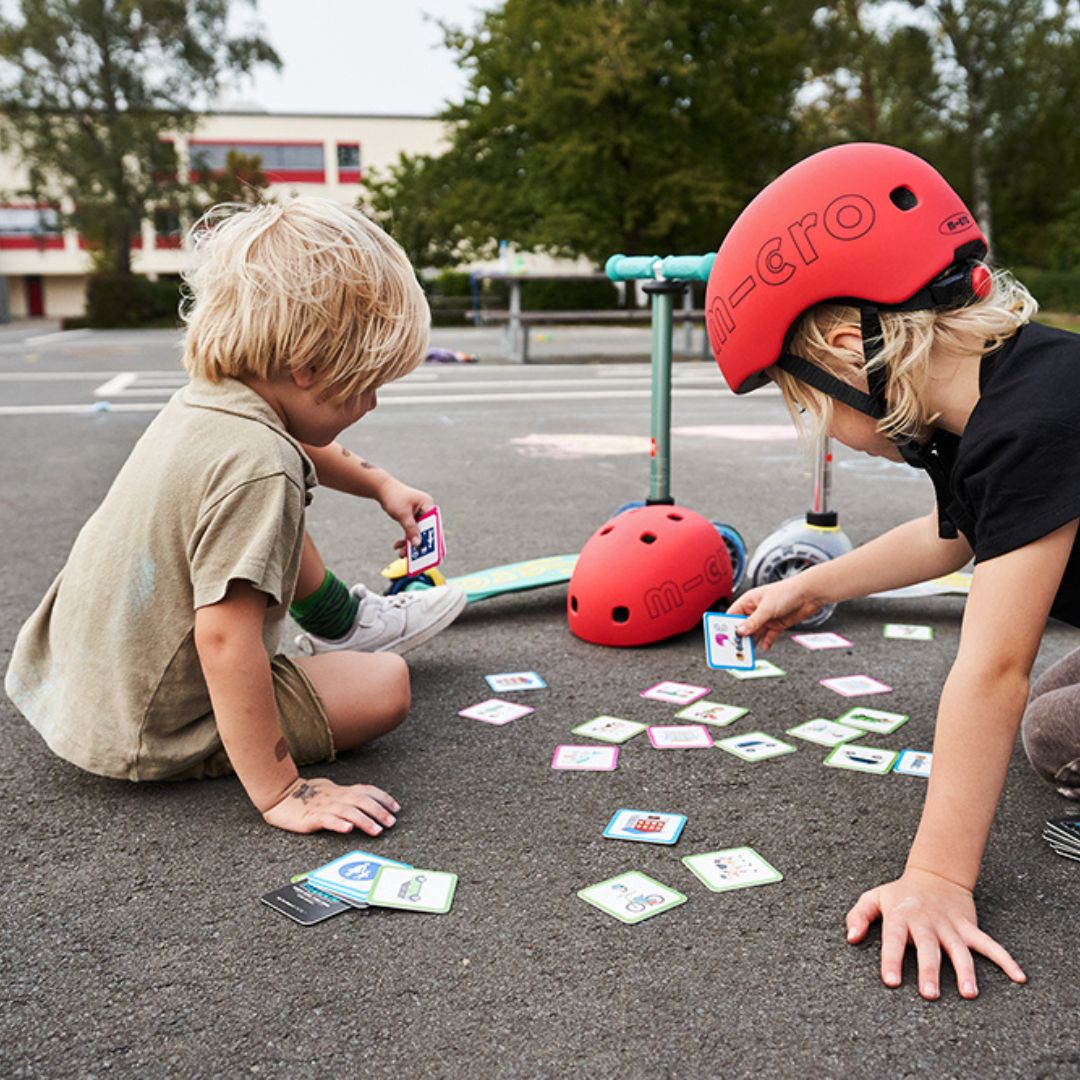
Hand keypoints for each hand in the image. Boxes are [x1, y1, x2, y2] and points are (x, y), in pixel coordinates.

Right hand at [262, 777, 400, 834]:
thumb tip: (367, 801)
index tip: (396, 808)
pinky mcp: (312, 817)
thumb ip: (348, 797)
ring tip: (377, 830)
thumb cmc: (308, 796)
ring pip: (348, 811)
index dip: (383, 798)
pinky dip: (339, 823)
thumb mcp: (332, 793)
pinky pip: (327, 819)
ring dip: (365, 820)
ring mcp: (325, 806)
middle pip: (362, 801)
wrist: (281, 796)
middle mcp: (337, 797)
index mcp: (342, 791)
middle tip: (391, 822)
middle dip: (379, 811)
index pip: (367, 791)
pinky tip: (348, 829)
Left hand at [375, 477, 432, 550]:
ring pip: (417, 534)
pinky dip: (405, 539)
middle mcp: (425, 511)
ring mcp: (419, 515)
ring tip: (401, 554)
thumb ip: (411, 529)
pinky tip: (397, 546)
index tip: (432, 551)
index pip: (434, 524)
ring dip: (409, 545)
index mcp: (428, 505)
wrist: (382, 489)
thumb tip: (417, 544)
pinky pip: (411, 532)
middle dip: (419, 544)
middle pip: (426, 531)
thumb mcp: (403, 514)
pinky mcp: (412, 519)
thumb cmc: (394, 497)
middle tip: (415, 557)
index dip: (433, 538)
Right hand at [727, 576, 822, 650]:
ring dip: (751, 643)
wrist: (809, 594)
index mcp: (748, 602)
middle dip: (739, 638)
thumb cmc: (787, 592)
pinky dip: (766, 643)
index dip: (726, 626)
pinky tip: (765, 647)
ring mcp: (766, 618)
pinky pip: (768, 636)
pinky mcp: (777, 625)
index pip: (732, 615)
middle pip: (743, 627)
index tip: (722, 638)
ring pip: (755, 634)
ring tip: (747, 652)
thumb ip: (753, 621)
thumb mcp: (767, 608)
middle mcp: (755, 610)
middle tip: (735, 649)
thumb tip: (740, 631)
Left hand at [845, 867, 1026, 998]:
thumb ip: (858, 916)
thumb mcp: (874, 898)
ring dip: (965, 971)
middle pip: (928, 948)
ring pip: (959, 950)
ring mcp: (950, 925)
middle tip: (929, 994)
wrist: (935, 873)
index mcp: (901, 917)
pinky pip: (989, 944)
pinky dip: (1005, 959)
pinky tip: (1018, 976)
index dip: (891, 959)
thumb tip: (851, 938)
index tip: (890, 981)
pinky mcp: (969, 927)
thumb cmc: (900, 893)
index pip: (894, 939)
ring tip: (968, 993)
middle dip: (929, 970)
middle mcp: (926, 923)